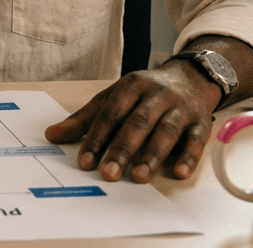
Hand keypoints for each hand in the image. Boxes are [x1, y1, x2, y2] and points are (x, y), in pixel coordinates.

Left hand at [43, 61, 218, 182]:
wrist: (191, 77)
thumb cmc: (145, 92)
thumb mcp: (113, 96)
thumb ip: (85, 118)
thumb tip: (51, 135)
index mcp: (131, 86)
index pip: (110, 113)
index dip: (96, 138)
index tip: (84, 161)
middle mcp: (156, 95)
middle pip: (137, 122)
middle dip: (122, 149)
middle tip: (109, 173)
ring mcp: (180, 108)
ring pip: (166, 131)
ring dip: (153, 155)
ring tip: (139, 176)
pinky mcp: (201, 122)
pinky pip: (196, 140)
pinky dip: (189, 156)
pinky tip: (179, 172)